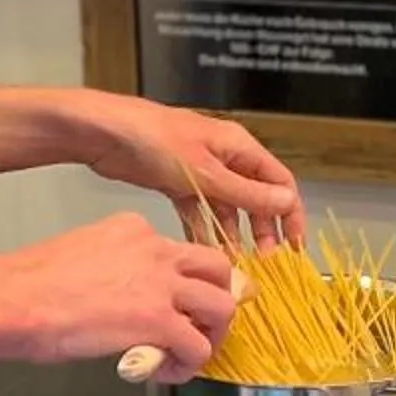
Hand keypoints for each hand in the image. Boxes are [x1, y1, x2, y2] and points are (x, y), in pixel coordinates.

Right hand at [0, 212, 238, 383]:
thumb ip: (113, 273)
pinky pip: (198, 347)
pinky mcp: (159, 320)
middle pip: (217, 269)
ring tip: (186, 353)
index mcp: (133, 229)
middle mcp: (155, 250)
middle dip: (215, 299)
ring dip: (211, 335)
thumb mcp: (82, 256)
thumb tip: (120, 303)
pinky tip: (165, 371)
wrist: (16, 298)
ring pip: (222, 306)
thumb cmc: (31, 284)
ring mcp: (161, 284)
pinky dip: (189, 366)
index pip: (179, 253)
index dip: (180, 285)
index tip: (166, 306)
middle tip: (199, 326)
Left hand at [81, 93, 306, 247]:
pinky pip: (198, 209)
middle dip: (261, 228)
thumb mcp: (205, 172)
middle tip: (262, 260)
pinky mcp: (176, 181)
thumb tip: (287, 202)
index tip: (292, 245)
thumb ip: (246, 192)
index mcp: (238, 146)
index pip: (278, 180)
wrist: (103, 133)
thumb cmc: (154, 141)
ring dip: (231, 232)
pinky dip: (202, 228)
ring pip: (225, 206)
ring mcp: (199, 170)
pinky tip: (203, 250)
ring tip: (233, 261)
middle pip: (254, 196)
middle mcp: (223, 157)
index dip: (289, 213)